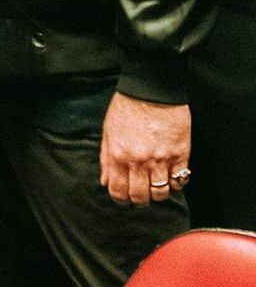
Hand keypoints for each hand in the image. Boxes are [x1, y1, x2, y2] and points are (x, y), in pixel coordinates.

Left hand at [99, 91, 190, 205]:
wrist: (151, 89)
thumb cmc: (127, 107)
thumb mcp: (108, 131)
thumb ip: (105, 158)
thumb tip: (105, 181)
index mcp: (118, 155)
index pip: (118, 192)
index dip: (120, 197)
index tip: (124, 193)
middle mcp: (139, 161)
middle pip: (140, 197)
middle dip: (139, 197)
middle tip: (141, 189)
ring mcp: (161, 159)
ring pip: (161, 194)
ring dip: (157, 192)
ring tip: (156, 182)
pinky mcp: (181, 154)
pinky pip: (180, 181)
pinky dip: (175, 182)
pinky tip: (170, 173)